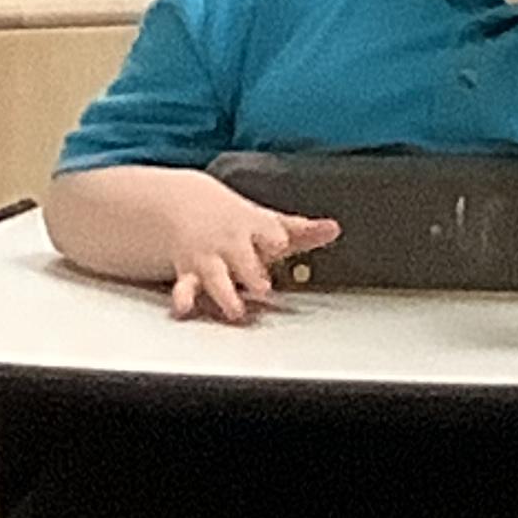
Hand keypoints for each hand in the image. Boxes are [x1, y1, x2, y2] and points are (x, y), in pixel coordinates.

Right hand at [163, 176, 339, 324]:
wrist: (183, 205)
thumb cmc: (236, 221)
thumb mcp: (267, 222)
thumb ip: (302, 231)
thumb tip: (335, 228)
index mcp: (253, 228)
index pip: (266, 232)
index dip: (273, 238)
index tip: (279, 244)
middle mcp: (230, 244)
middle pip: (242, 259)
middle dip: (251, 273)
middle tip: (262, 287)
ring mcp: (209, 259)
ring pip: (215, 278)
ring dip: (225, 295)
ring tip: (236, 312)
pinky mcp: (189, 275)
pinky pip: (184, 289)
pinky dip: (183, 300)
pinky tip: (184, 309)